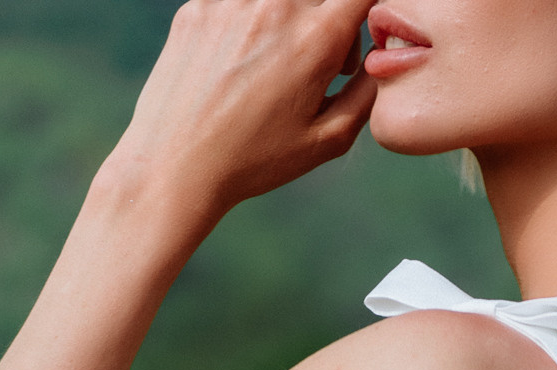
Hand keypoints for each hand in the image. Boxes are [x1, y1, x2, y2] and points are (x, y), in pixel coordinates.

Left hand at [97, 0, 375, 234]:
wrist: (174, 167)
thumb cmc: (253, 161)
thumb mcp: (326, 141)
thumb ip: (367, 93)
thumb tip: (382, 59)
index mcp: (315, 38)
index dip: (367, 13)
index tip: (357, 36)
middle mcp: (276, 4)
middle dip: (326, 25)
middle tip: (312, 70)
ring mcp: (232, 0)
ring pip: (278, 3)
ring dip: (284, 23)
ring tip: (269, 69)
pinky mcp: (198, 4)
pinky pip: (238, 5)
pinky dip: (245, 27)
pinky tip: (233, 70)